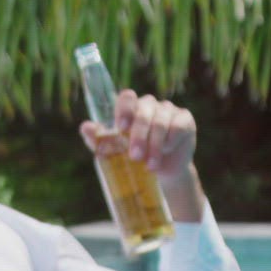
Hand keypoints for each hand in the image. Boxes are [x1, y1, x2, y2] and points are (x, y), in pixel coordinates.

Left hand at [79, 88, 196, 180]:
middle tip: (135, 157)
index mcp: (132, 108)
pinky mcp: (185, 120)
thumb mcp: (116, 152)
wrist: (163, 173)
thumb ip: (100, 139)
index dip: (124, 109)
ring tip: (150, 166)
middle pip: (144, 112)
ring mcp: (169, 111)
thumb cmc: (137, 158)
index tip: (121, 127)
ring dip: (154, 145)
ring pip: (160, 122)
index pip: (127, 98)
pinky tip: (166, 152)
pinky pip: (177, 127)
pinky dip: (170, 141)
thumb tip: (85, 127)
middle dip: (138, 136)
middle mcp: (150, 105)